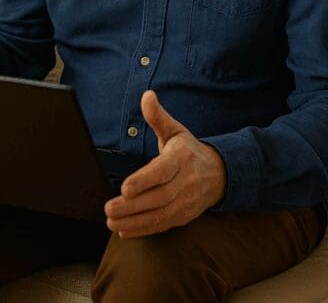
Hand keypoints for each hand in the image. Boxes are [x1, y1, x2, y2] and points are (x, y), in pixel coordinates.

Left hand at [104, 90, 226, 238]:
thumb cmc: (188, 151)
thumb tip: (147, 96)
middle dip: (132, 206)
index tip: (125, 188)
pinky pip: (162, 225)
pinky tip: (123, 230)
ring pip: (159, 215)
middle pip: (158, 197)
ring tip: (111, 220)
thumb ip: (158, 116)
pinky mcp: (183, 216)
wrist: (218, 174)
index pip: (162, 171)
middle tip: (109, 208)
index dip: (144, 180)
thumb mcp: (175, 130)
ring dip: (134, 220)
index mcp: (181, 158)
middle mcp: (185, 182)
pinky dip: (142, 230)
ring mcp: (185, 202)